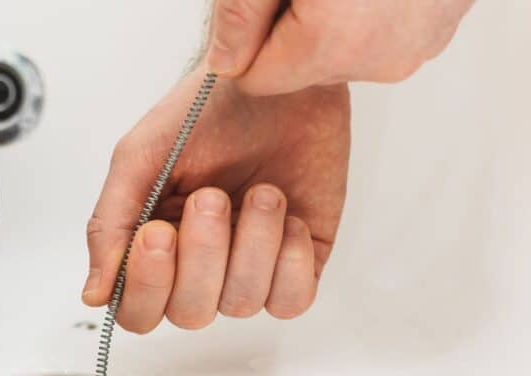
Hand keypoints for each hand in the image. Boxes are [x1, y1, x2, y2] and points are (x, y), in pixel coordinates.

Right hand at [82, 69, 349, 332]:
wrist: (273, 78)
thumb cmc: (203, 112)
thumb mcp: (138, 159)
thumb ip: (108, 227)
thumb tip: (93, 295)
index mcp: (152, 247)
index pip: (137, 310)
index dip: (147, 286)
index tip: (157, 232)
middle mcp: (198, 266)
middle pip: (189, 314)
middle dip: (203, 255)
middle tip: (211, 197)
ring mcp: (248, 267)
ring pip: (241, 304)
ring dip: (251, 243)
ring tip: (260, 192)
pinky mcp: (297, 261)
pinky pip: (292, 301)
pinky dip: (288, 259)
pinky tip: (286, 215)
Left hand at [207, 0, 474, 94]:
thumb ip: (240, 14)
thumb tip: (225, 59)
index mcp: (334, 43)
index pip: (256, 79)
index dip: (249, 36)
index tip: (265, 0)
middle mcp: (381, 58)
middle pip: (300, 68)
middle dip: (290, 25)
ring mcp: (417, 45)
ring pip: (342, 52)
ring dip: (330, 16)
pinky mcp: (439, 28)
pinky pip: (381, 34)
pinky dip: (369, 8)